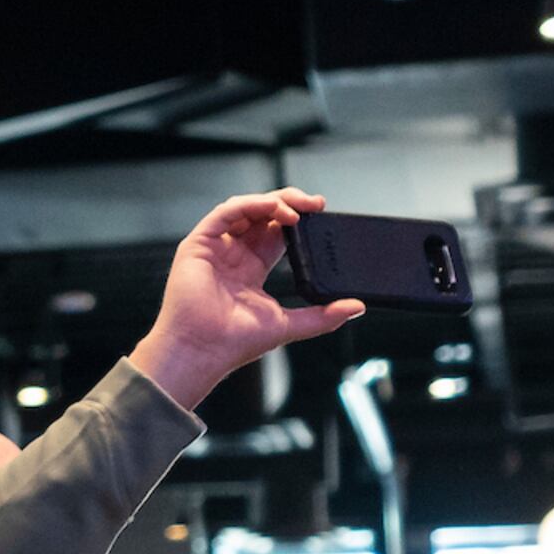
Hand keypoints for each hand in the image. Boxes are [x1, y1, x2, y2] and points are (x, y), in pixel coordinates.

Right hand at [126, 189, 363, 412]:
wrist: (204, 352)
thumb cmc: (234, 343)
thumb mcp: (288, 324)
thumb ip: (323, 316)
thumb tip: (356, 307)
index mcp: (250, 269)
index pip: (276, 233)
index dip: (298, 221)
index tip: (321, 214)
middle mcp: (232, 254)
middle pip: (263, 215)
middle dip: (290, 204)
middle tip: (316, 204)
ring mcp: (214, 248)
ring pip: (244, 209)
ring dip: (273, 202)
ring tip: (297, 208)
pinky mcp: (198, 245)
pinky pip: (224, 214)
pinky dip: (249, 205)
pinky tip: (272, 208)